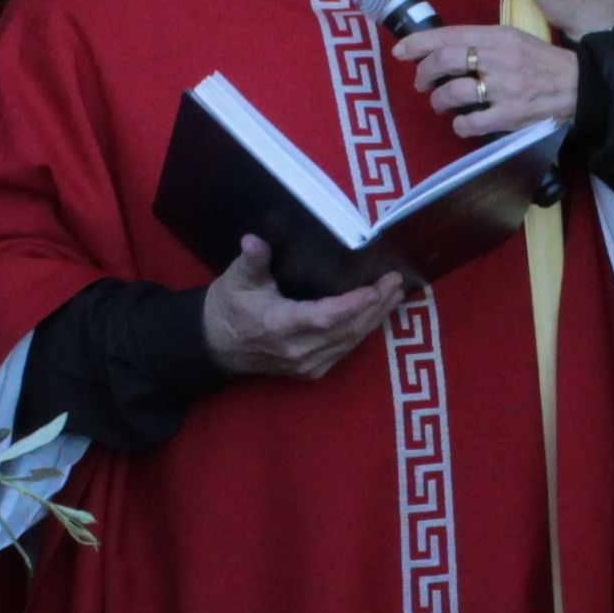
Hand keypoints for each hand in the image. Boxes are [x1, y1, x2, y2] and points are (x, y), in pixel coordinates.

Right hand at [198, 239, 406, 380]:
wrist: (217, 347)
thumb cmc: (228, 309)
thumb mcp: (235, 280)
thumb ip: (251, 261)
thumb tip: (253, 241)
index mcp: (279, 326)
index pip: (326, 318)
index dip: (355, 304)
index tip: (378, 286)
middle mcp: (298, 351)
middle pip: (348, 330)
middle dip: (376, 306)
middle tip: (396, 282)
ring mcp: (307, 365)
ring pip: (351, 341)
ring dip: (376, 318)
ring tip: (395, 294)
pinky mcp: (313, 371)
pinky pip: (345, 349)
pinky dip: (364, 330)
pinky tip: (378, 313)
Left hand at [400, 23, 582, 144]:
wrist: (578, 86)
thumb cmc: (542, 63)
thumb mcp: (514, 39)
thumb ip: (482, 42)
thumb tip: (443, 50)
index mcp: (497, 36)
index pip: (449, 35)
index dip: (419, 43)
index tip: (400, 51)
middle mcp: (498, 59)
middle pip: (445, 61)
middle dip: (424, 73)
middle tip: (421, 82)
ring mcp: (503, 88)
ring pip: (453, 93)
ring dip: (438, 101)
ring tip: (441, 104)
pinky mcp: (509, 115)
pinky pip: (471, 122)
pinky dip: (459, 125)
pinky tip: (462, 123)